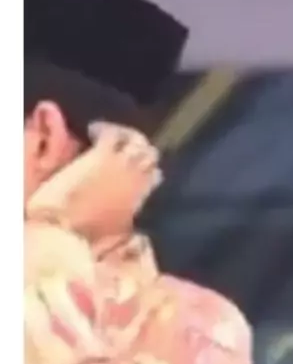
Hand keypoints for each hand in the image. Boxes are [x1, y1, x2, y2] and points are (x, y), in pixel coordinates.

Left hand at [26, 123, 161, 241]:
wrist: (65, 228)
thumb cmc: (88, 236)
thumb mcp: (117, 231)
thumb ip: (128, 220)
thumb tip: (137, 226)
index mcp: (141, 199)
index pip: (156, 176)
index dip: (148, 170)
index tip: (137, 169)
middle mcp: (137, 178)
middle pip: (151, 154)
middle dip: (140, 149)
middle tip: (125, 146)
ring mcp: (121, 164)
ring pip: (137, 139)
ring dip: (125, 135)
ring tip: (112, 135)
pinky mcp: (102, 154)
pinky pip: (111, 132)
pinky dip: (104, 128)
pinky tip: (93, 130)